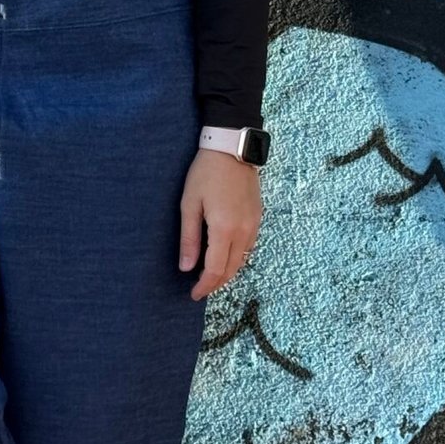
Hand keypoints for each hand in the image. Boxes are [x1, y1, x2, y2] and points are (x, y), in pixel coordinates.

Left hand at [179, 148, 262, 300]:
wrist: (231, 149)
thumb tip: (186, 267)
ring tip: (209, 276)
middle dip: (215, 284)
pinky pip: (248, 247)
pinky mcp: (258, 218)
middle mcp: (243, 231)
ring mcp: (253, 225)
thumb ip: (189, 238)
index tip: (193, 294)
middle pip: (231, 270)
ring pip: (241, 261)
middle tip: (200, 289)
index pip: (215, 270)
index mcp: (224, 229)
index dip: (204, 286)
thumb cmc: (205, 173)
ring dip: (226, 272)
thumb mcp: (189, 204)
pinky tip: (223, 256)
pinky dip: (236, 258)